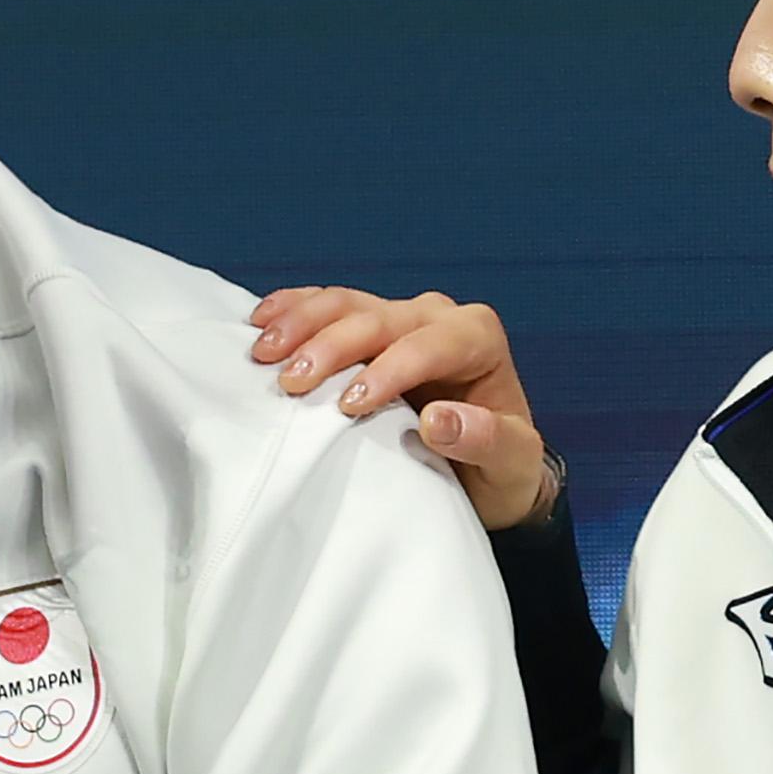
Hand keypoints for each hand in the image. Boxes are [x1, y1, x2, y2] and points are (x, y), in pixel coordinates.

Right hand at [248, 285, 557, 529]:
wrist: (487, 469)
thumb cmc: (501, 467)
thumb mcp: (511, 464)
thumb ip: (486, 440)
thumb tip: (437, 420)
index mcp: (477, 337)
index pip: (427, 344)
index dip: (388, 369)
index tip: (352, 405)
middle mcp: (437, 317)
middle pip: (377, 318)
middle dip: (331, 346)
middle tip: (291, 382)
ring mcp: (399, 318)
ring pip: (345, 303)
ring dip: (301, 324)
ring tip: (264, 352)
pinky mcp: (368, 329)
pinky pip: (326, 305)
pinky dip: (292, 309)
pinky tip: (261, 321)